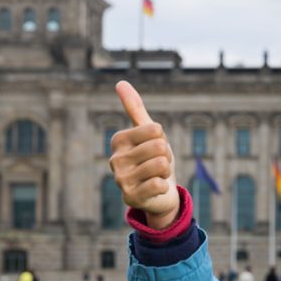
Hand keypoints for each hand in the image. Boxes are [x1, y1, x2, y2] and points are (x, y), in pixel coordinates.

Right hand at [109, 81, 179, 228]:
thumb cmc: (153, 158)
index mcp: (118, 140)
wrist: (159, 192)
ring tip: (156, 176)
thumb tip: (120, 82)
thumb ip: (135, 108)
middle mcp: (115, 159)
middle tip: (157, 164)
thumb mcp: (148, 132)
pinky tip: (153, 189)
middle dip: (166, 156)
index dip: (163, 139)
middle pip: (159, 147)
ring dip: (165, 171)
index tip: (155, 148)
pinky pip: (159, 184)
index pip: (155, 129)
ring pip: (161, 165)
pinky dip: (163, 186)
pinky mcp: (130, 198)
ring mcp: (120, 180)